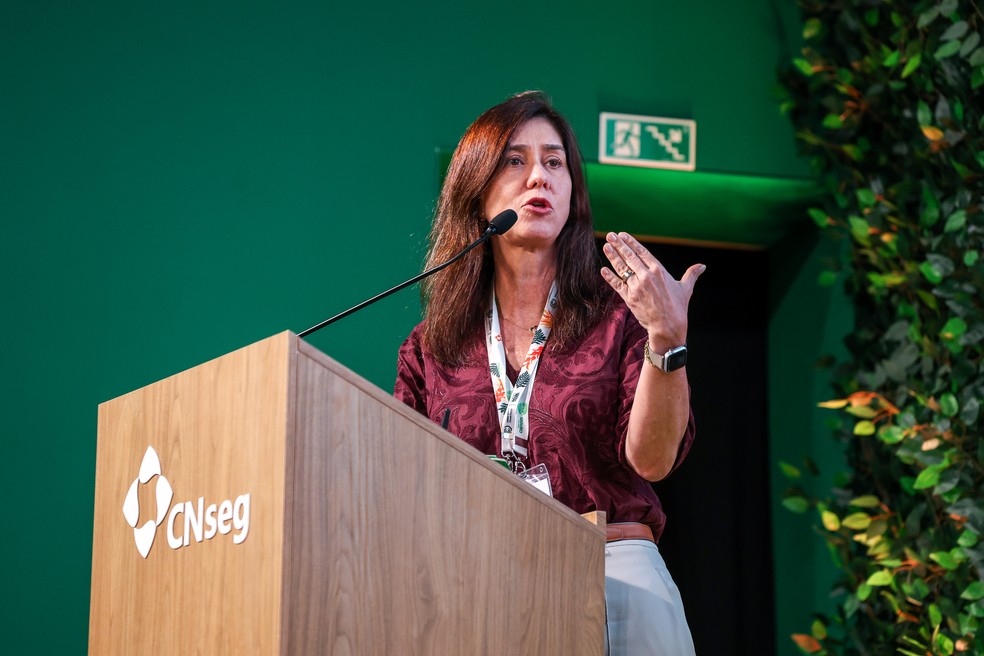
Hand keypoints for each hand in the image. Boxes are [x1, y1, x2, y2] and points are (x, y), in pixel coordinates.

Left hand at [601, 232, 704, 348]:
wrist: (668, 326)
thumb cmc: (678, 307)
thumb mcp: (686, 288)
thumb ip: (691, 274)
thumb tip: (702, 266)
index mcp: (659, 270)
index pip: (642, 252)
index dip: (631, 243)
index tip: (623, 235)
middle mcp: (646, 276)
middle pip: (630, 257)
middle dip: (619, 245)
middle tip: (610, 236)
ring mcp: (637, 286)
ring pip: (622, 268)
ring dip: (613, 256)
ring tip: (606, 246)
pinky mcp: (629, 298)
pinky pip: (617, 285)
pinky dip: (610, 277)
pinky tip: (603, 269)